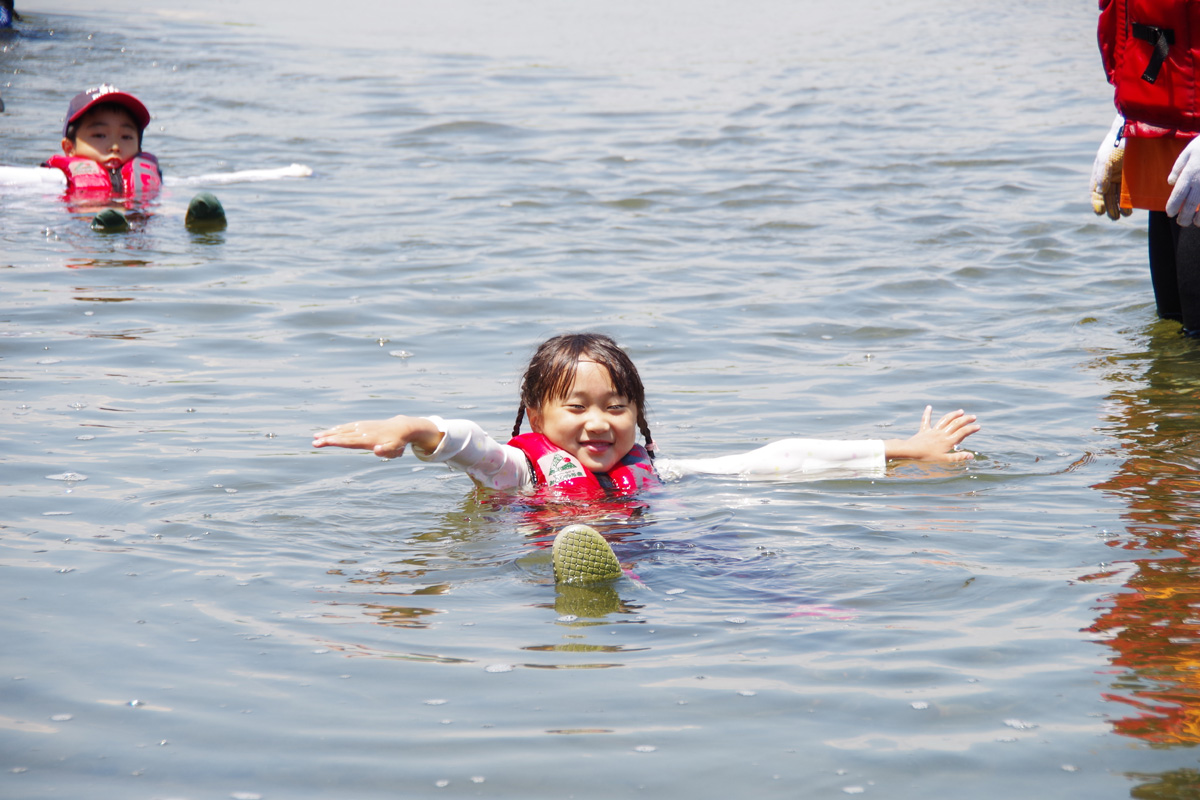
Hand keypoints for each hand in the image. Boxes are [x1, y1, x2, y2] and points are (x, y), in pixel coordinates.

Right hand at [312, 415, 442, 458]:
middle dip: (327, 438)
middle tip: (313, 441)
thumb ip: (386, 451)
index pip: (348, 441)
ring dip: (330, 432)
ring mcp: (362, 427)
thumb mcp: (395, 449)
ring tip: (316, 436)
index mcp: (368, 439)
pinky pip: (348, 427)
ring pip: (343, 429)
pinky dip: (338, 428)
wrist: (403, 427)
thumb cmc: (398, 442)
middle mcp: (363, 431)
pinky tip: (331, 430)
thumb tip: (377, 450)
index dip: (334, 442)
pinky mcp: (363, 425)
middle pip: (342, 435)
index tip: (322, 442)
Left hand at [885, 406, 980, 462]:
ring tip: (960, 411)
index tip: (978, 426)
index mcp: (948, 441)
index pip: (962, 433)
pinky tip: (929, 407)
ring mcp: (933, 431)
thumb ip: (958, 457)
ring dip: (953, 415)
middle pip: (956, 424)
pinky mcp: (924, 431)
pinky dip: (928, 413)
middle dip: (966, 420)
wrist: (910, 451)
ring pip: (945, 420)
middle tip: (973, 417)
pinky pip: (926, 420)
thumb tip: (971, 455)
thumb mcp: (944, 460)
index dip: (971, 429)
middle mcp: (942, 434)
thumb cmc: (926, 457)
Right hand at [1092, 115, 1130, 220]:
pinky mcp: (1134, 173)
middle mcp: (1109, 176)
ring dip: (1121, 205)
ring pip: (1119, 194)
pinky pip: (1130, 188)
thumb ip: (1102, 174)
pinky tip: (1134, 204)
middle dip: (1110, 208)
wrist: (1132, 129)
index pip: (1096, 192)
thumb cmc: (1116, 143)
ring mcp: (1122, 175)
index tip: (1100, 213)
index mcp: (1099, 173)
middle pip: (1108, 196)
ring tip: (1125, 215)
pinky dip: (1131, 197)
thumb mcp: (1106, 158)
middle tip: (1115, 218)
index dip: (1097, 203)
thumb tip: (1100, 192)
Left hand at [1167, 136, 1199, 225]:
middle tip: (1181, 223)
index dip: (1173, 207)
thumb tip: (1171, 182)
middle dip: (1184, 217)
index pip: (1178, 196)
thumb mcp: (1189, 151)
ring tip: (1196, 223)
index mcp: (1189, 174)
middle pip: (1190, 205)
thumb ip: (1178, 167)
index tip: (1170, 213)